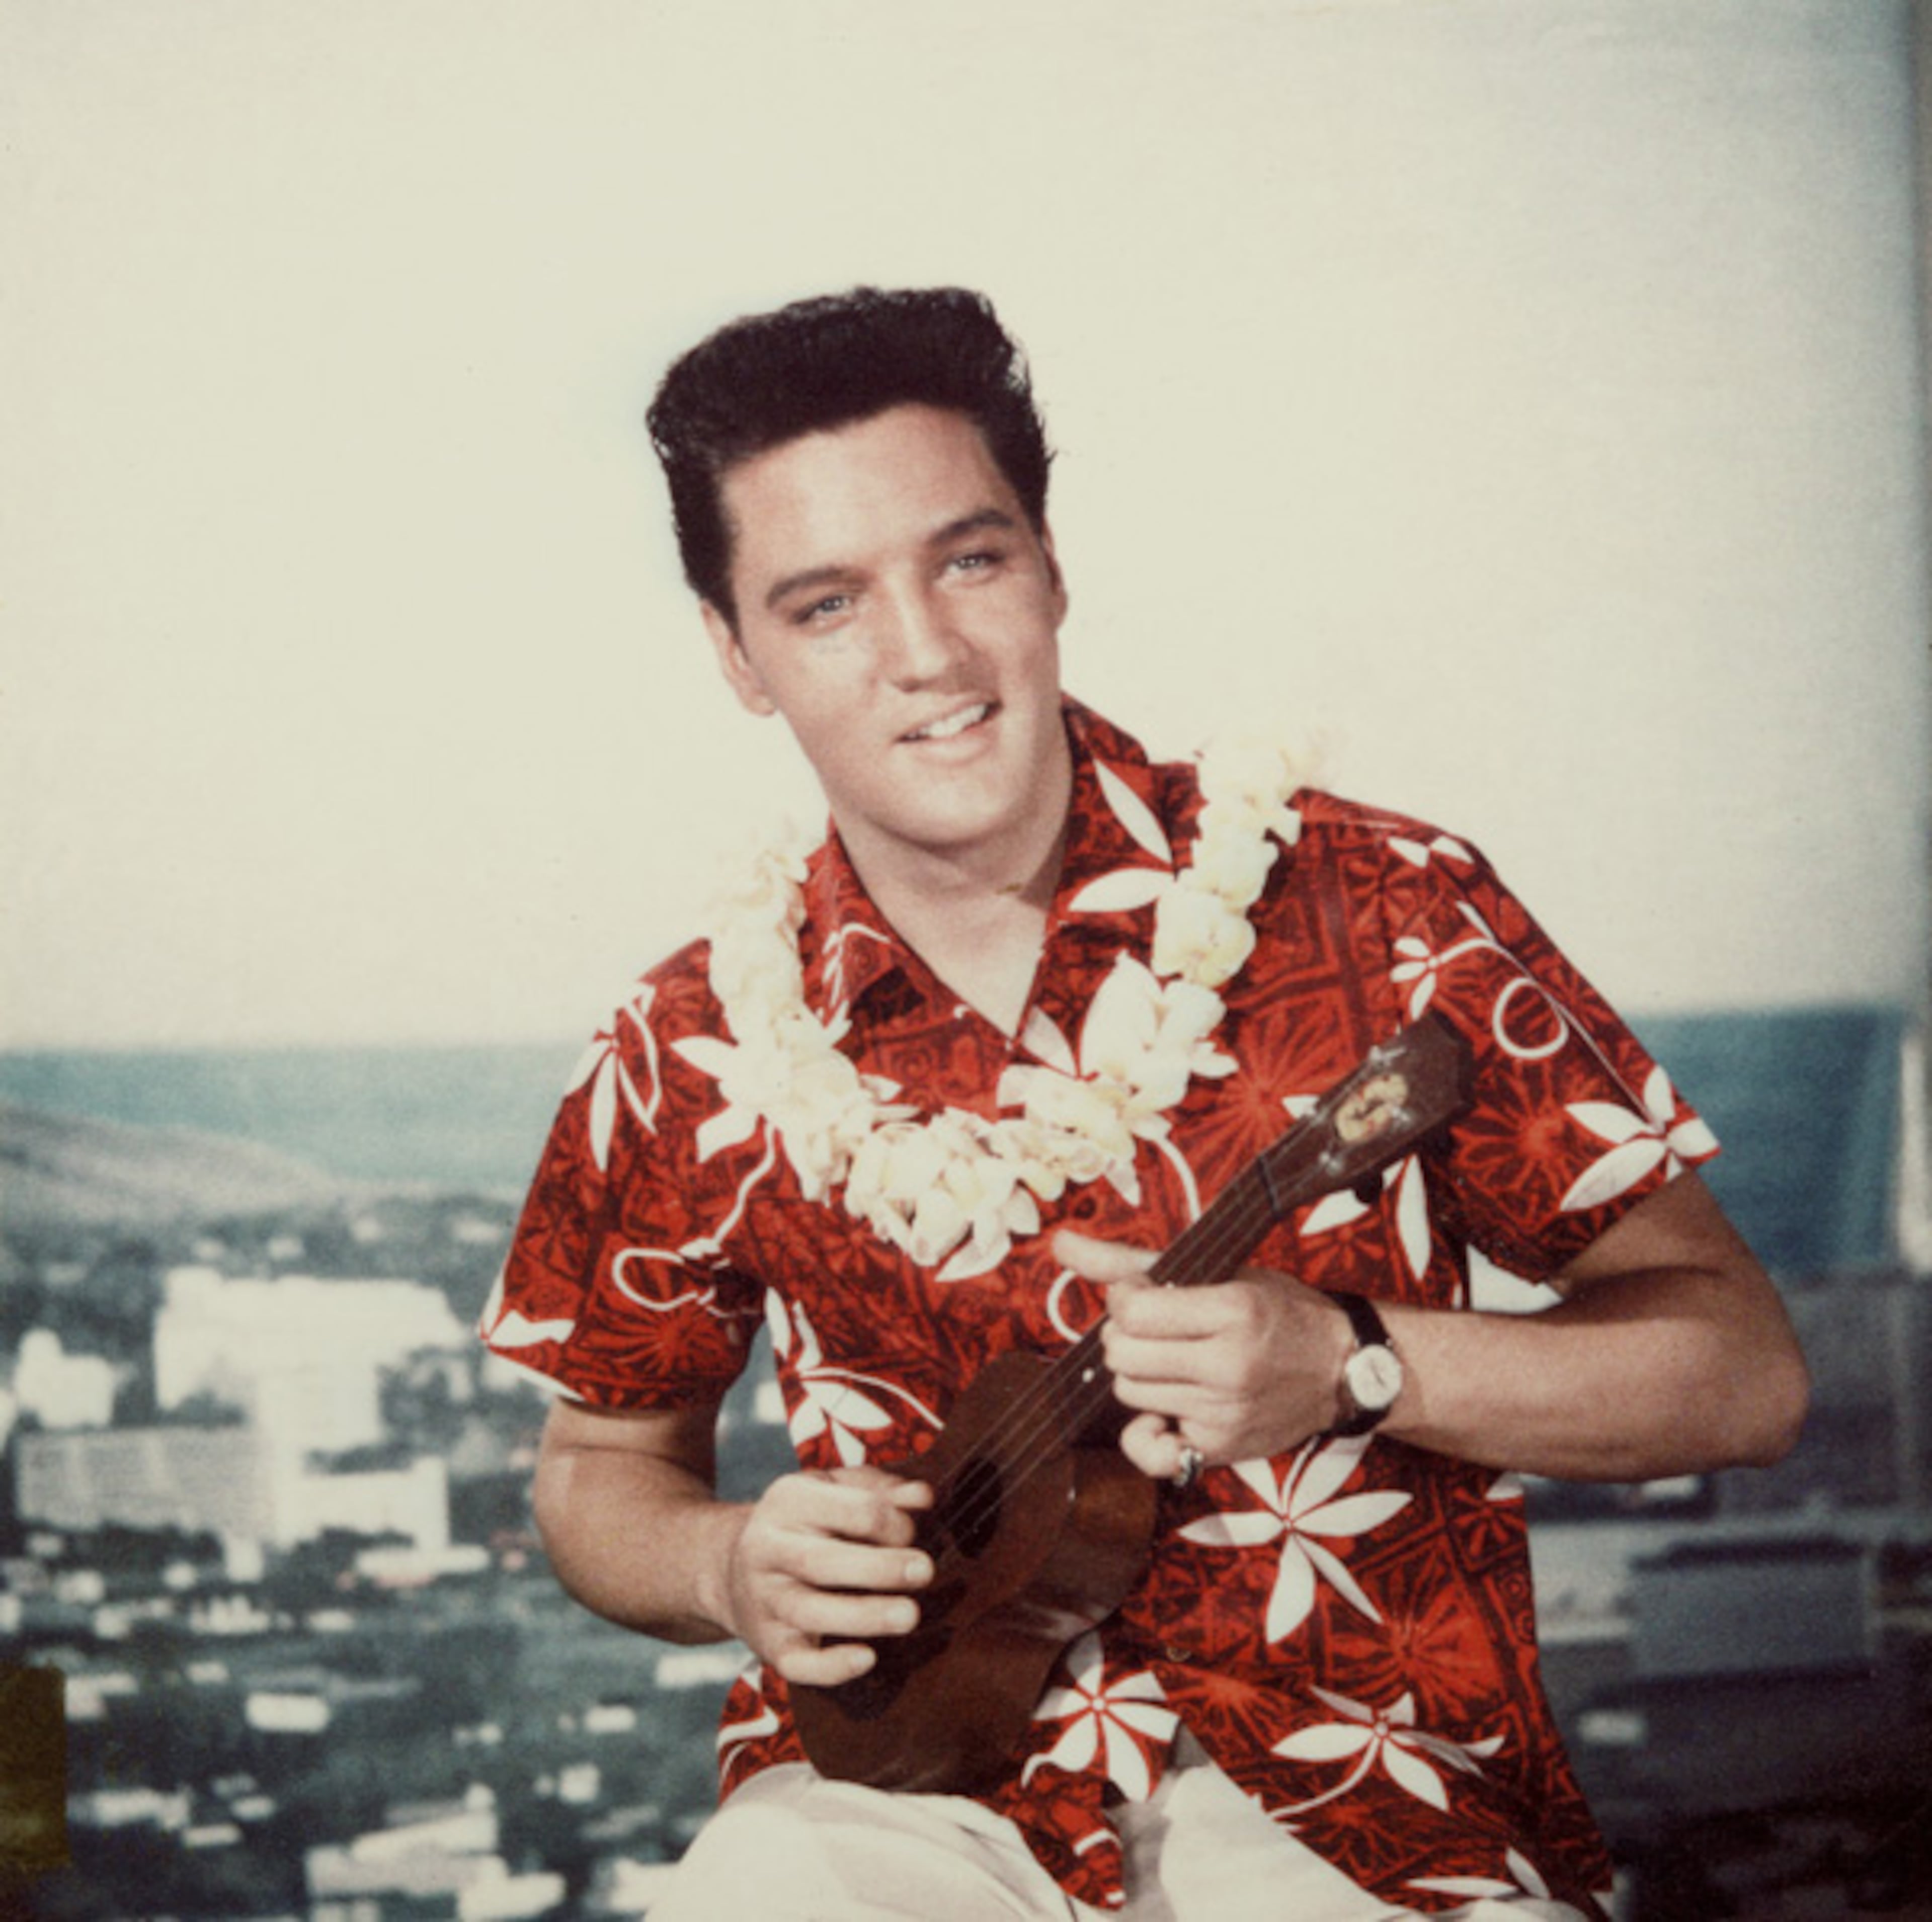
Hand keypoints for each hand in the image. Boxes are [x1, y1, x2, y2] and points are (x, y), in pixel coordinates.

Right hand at [718, 1466, 933, 1686]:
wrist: (728, 1566)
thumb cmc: (803, 1522)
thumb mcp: (832, 1488)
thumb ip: (880, 1489)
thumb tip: (924, 1497)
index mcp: (789, 1501)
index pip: (849, 1509)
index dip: (891, 1522)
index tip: (912, 1534)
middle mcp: (768, 1549)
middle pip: (822, 1561)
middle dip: (879, 1567)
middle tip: (925, 1571)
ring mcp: (765, 1600)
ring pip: (810, 1612)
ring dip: (864, 1616)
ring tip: (910, 1615)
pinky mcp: (768, 1644)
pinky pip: (796, 1662)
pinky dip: (830, 1666)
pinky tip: (867, 1659)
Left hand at [1054, 1229, 1352, 1479]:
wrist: (1343, 1369)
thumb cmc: (1277, 1312)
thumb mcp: (1218, 1271)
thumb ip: (1130, 1261)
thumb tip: (1059, 1242)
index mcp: (1233, 1310)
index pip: (1132, 1310)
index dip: (1125, 1300)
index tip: (1144, 1296)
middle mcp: (1229, 1365)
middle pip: (1123, 1355)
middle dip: (1126, 1337)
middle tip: (1155, 1330)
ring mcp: (1224, 1413)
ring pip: (1129, 1393)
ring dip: (1138, 1375)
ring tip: (1172, 1362)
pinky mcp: (1221, 1450)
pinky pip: (1147, 1449)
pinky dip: (1145, 1430)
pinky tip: (1165, 1410)